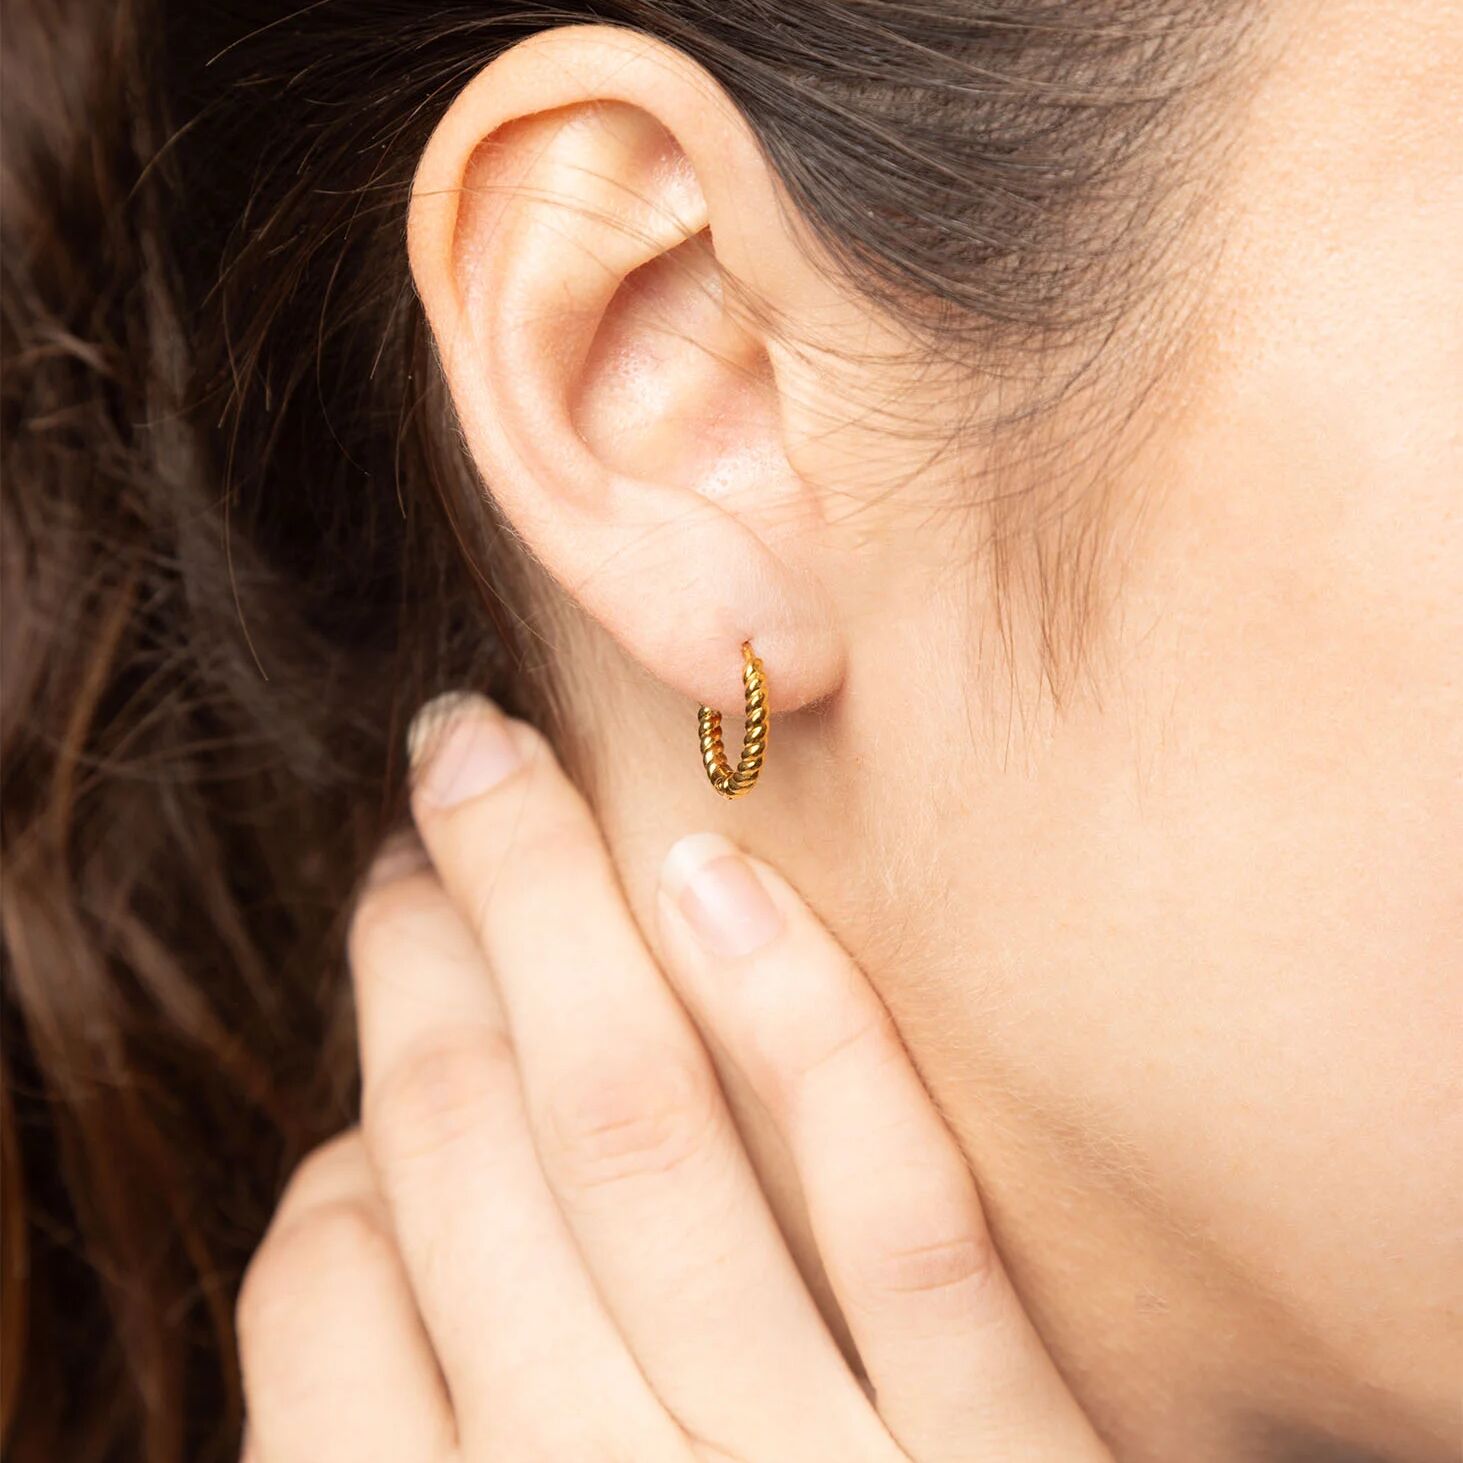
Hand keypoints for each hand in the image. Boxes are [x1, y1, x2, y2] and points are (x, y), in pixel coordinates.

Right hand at [237, 695, 1110, 1461]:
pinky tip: (713, 876)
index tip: (376, 1012)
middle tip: (418, 817)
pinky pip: (902, 1215)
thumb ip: (415, 1427)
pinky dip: (799, 1031)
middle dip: (421, 969)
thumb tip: (349, 1200)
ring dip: (550, 931)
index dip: (330, 1144)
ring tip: (499, 781)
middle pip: (475, 1177)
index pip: (321, 1328)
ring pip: (644, 1153)